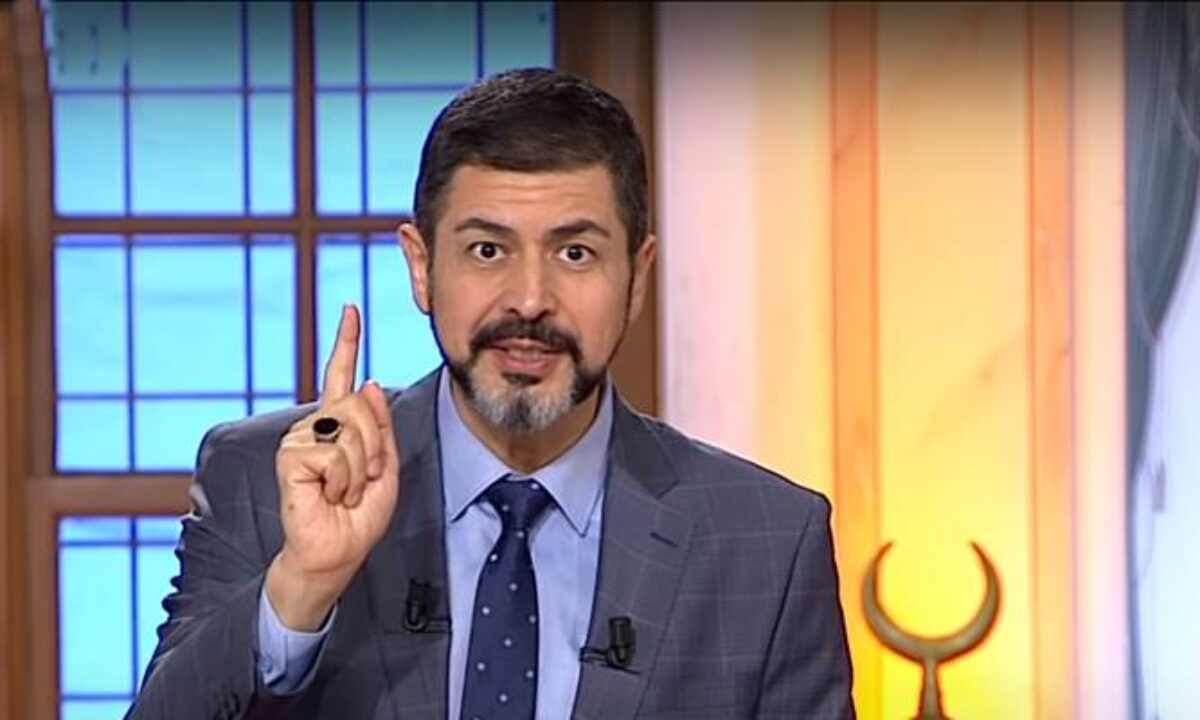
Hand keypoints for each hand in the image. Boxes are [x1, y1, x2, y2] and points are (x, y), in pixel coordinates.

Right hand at [265, 304, 400, 629]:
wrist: (336, 552)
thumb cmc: (357, 516)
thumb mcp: (385, 469)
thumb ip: (380, 427)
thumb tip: (368, 383)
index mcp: (338, 425)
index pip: (341, 376)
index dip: (346, 342)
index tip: (350, 310)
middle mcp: (315, 426)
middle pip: (360, 406)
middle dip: (373, 449)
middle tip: (357, 481)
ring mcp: (299, 438)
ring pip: (351, 430)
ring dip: (359, 470)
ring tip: (340, 491)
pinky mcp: (290, 455)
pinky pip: (335, 453)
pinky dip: (343, 480)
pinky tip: (327, 494)